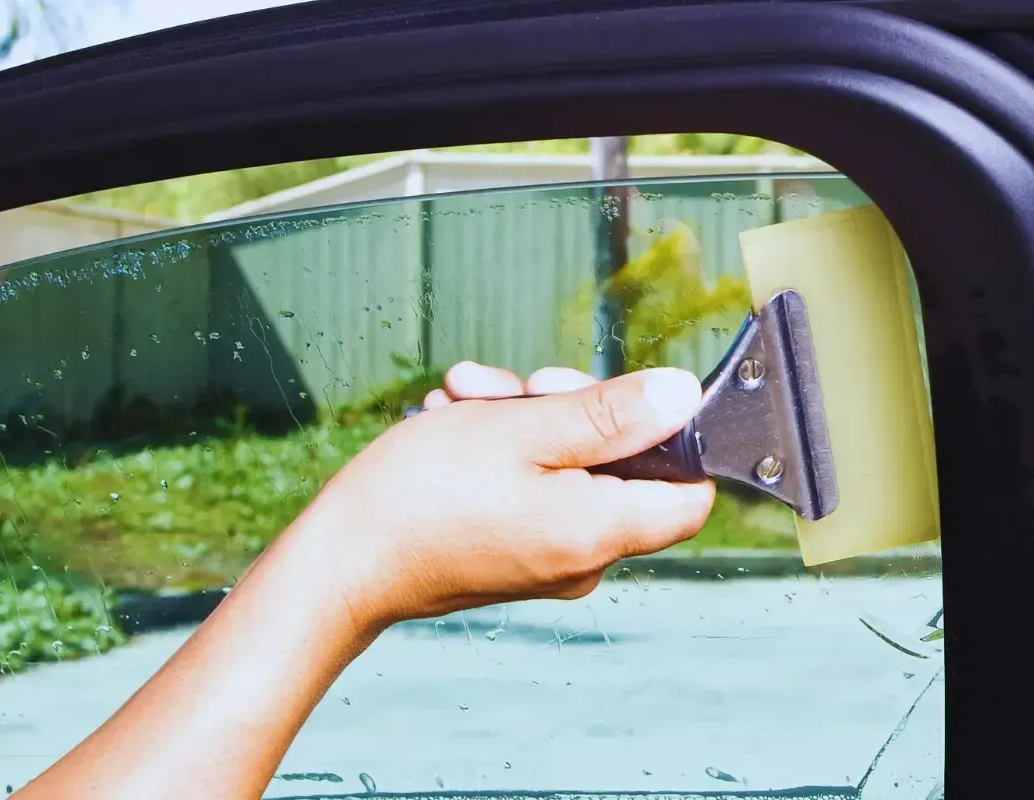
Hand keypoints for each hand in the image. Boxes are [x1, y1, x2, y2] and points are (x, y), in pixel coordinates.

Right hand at [273, 361, 716, 629]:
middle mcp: (584, 558)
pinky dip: (499, 450)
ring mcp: (546, 561)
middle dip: (567, 408)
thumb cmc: (421, 498)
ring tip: (463, 397)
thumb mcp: (521, 430)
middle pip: (619, 468)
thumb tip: (681, 396)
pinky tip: (453, 422)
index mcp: (600, 532)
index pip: (691, 494)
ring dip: (520, 419)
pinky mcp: (511, 556)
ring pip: (565, 468)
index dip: (672, 437)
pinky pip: (531, 490)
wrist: (342, 563)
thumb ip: (610, 415)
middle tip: (512, 386)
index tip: (623, 397)